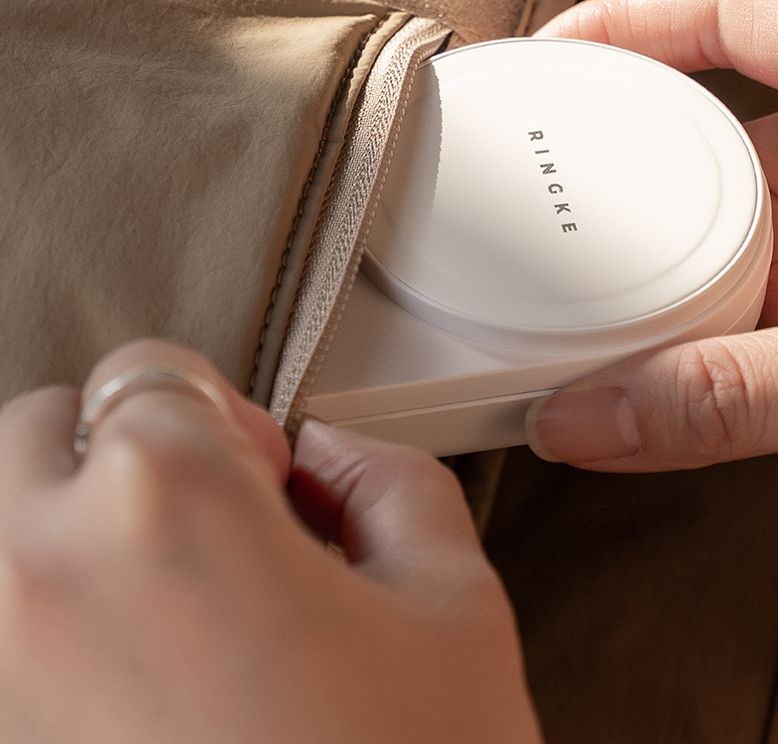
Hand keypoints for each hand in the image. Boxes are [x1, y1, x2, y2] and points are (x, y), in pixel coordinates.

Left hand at [0, 340, 539, 743]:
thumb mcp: (451, 604)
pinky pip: (1, 643)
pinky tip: (130, 685)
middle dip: (123, 457)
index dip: (225, 419)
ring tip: (161, 613)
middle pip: (36, 432)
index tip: (264, 480)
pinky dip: (44, 633)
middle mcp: (34, 582)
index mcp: (168, 505)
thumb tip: (327, 456)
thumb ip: (390, 480)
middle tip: (209, 536)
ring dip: (65, 539)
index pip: (150, 372)